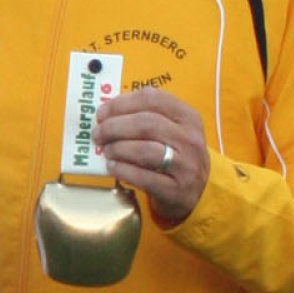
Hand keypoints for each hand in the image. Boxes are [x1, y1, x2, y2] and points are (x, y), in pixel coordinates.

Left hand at [94, 88, 209, 223]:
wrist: (196, 193)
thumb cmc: (176, 156)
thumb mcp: (172, 131)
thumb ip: (146, 118)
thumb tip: (107, 114)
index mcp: (188, 117)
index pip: (153, 99)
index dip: (122, 103)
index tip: (102, 112)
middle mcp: (189, 138)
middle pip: (145, 123)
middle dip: (114, 127)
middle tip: (98, 134)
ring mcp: (185, 165)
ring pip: (144, 150)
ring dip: (117, 148)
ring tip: (105, 150)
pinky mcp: (175, 189)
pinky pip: (143, 177)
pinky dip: (122, 170)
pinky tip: (112, 167)